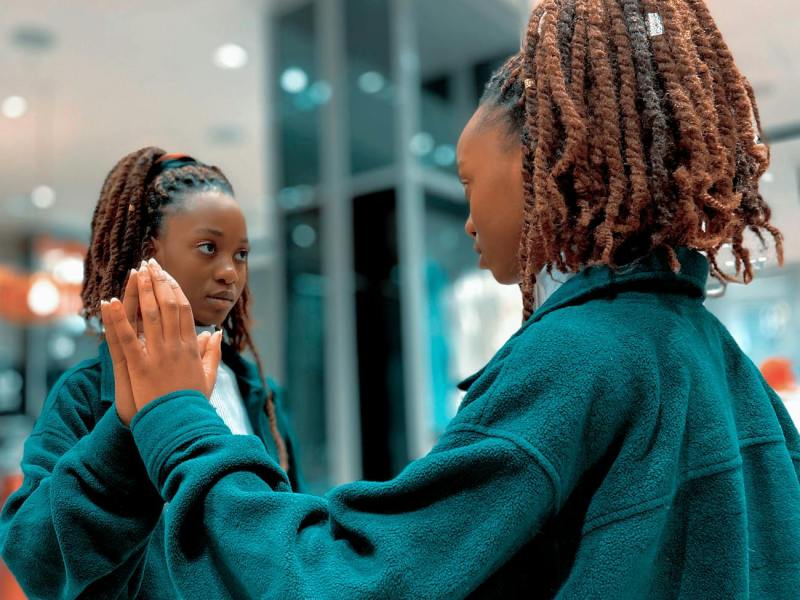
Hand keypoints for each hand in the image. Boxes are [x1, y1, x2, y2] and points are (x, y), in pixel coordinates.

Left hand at [103, 259, 221, 413]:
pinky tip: (109, 302)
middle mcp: (176, 346)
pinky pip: (127, 338)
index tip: (166, 275)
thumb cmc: (193, 404)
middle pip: (168, 306)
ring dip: (144, 290)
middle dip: (159, 282)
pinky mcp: (140, 366)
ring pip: (151, 315)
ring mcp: (159, 355)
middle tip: (150, 263)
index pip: (184, 310)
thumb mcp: (209, 376)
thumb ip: (213, 352)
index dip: (174, 290)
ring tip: (137, 271)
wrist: (182, 426)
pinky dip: (118, 319)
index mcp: (191, 347)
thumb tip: (215, 332)